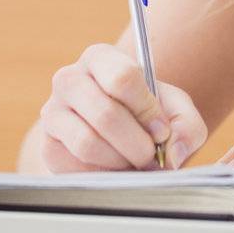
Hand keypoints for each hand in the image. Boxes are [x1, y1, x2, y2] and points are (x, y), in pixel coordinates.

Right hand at [38, 44, 207, 172]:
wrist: (116, 137)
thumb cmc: (147, 116)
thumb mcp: (175, 111)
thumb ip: (186, 126)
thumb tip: (173, 153)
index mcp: (100, 58)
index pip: (123, 77)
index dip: (147, 109)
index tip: (162, 131)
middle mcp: (69, 78)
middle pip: (105, 113)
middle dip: (137, 144)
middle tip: (152, 158)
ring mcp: (53, 111)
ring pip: (88, 143)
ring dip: (120, 161)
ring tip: (134, 164)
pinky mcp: (48, 145)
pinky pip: (75, 166)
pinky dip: (102, 174)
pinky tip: (113, 168)